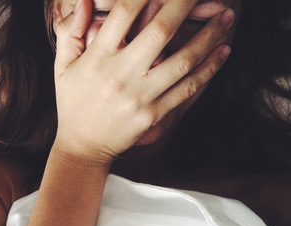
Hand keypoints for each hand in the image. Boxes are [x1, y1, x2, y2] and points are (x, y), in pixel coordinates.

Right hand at [51, 0, 234, 163]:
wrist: (82, 147)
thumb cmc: (73, 101)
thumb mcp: (62, 65)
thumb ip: (70, 30)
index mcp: (98, 57)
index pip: (124, 14)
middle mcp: (120, 74)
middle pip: (160, 31)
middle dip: (185, 5)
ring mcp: (140, 96)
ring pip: (182, 60)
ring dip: (209, 36)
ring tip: (228, 17)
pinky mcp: (153, 114)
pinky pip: (187, 89)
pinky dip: (209, 69)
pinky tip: (224, 51)